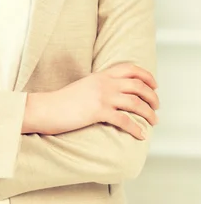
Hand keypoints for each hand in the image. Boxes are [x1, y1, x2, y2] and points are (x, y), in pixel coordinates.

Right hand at [25, 63, 158, 139]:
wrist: (47, 107)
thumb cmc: (64, 101)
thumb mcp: (84, 86)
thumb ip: (100, 86)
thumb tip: (115, 94)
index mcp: (101, 75)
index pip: (129, 68)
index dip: (146, 76)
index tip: (154, 86)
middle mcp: (104, 83)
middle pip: (137, 85)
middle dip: (152, 96)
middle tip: (156, 107)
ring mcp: (101, 96)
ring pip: (135, 102)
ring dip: (149, 113)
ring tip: (154, 121)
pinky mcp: (98, 111)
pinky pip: (124, 120)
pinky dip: (136, 128)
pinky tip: (141, 135)